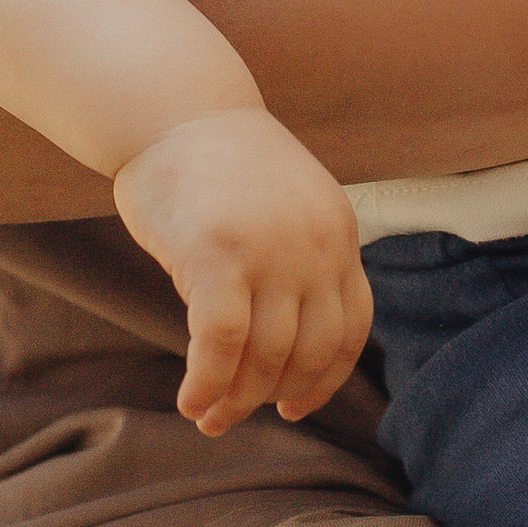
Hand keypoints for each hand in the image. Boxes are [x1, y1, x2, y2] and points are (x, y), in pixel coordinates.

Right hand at [112, 111, 372, 437]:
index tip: (297, 405)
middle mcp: (315, 246)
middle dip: (275, 396)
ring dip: (237, 400)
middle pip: (310, 350)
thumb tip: (282, 348)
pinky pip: (220, 343)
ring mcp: (270, 250)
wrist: (176, 108)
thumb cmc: (219, 165)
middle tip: (235, 418)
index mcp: (338, 234)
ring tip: (209, 417)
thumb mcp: (286, 208)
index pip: (351, 327)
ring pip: (267, 356)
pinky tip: (190, 400)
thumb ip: (297, 262)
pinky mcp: (220, 254)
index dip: (326, 377)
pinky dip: (207, 383)